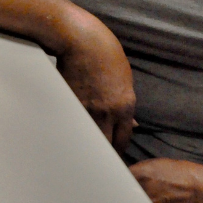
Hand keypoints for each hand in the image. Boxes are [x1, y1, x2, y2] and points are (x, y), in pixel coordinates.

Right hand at [57, 18, 136, 151]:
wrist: (81, 40)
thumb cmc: (105, 54)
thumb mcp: (125, 78)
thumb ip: (127, 104)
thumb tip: (132, 124)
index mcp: (126, 105)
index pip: (124, 139)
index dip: (119, 150)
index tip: (114, 155)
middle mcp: (108, 111)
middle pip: (108, 145)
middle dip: (105, 154)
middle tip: (100, 162)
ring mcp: (87, 108)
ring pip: (89, 137)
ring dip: (87, 145)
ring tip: (83, 153)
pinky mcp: (69, 102)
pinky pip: (73, 123)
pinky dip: (73, 129)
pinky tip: (70, 134)